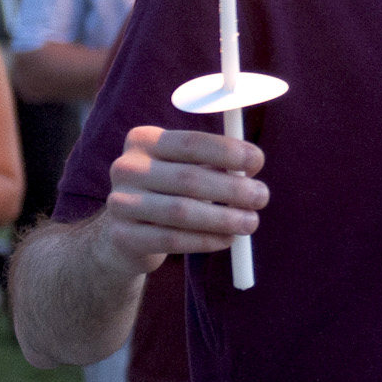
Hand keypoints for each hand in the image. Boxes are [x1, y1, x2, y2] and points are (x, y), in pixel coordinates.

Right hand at [97, 126, 265, 275]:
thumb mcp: (187, 169)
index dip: (228, 151)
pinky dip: (205, 240)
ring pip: (181, 212)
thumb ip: (215, 164)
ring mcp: (119, 203)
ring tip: (250, 223)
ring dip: (224, 218)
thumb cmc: (171, 192)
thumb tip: (250, 169)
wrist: (126, 233)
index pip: (191, 142)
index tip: (257, 163)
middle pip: (188, 178)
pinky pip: (171, 240)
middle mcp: (126, 168)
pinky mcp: (122, 236)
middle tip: (262, 197)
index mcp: (144, 141)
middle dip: (233, 189)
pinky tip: (226, 240)